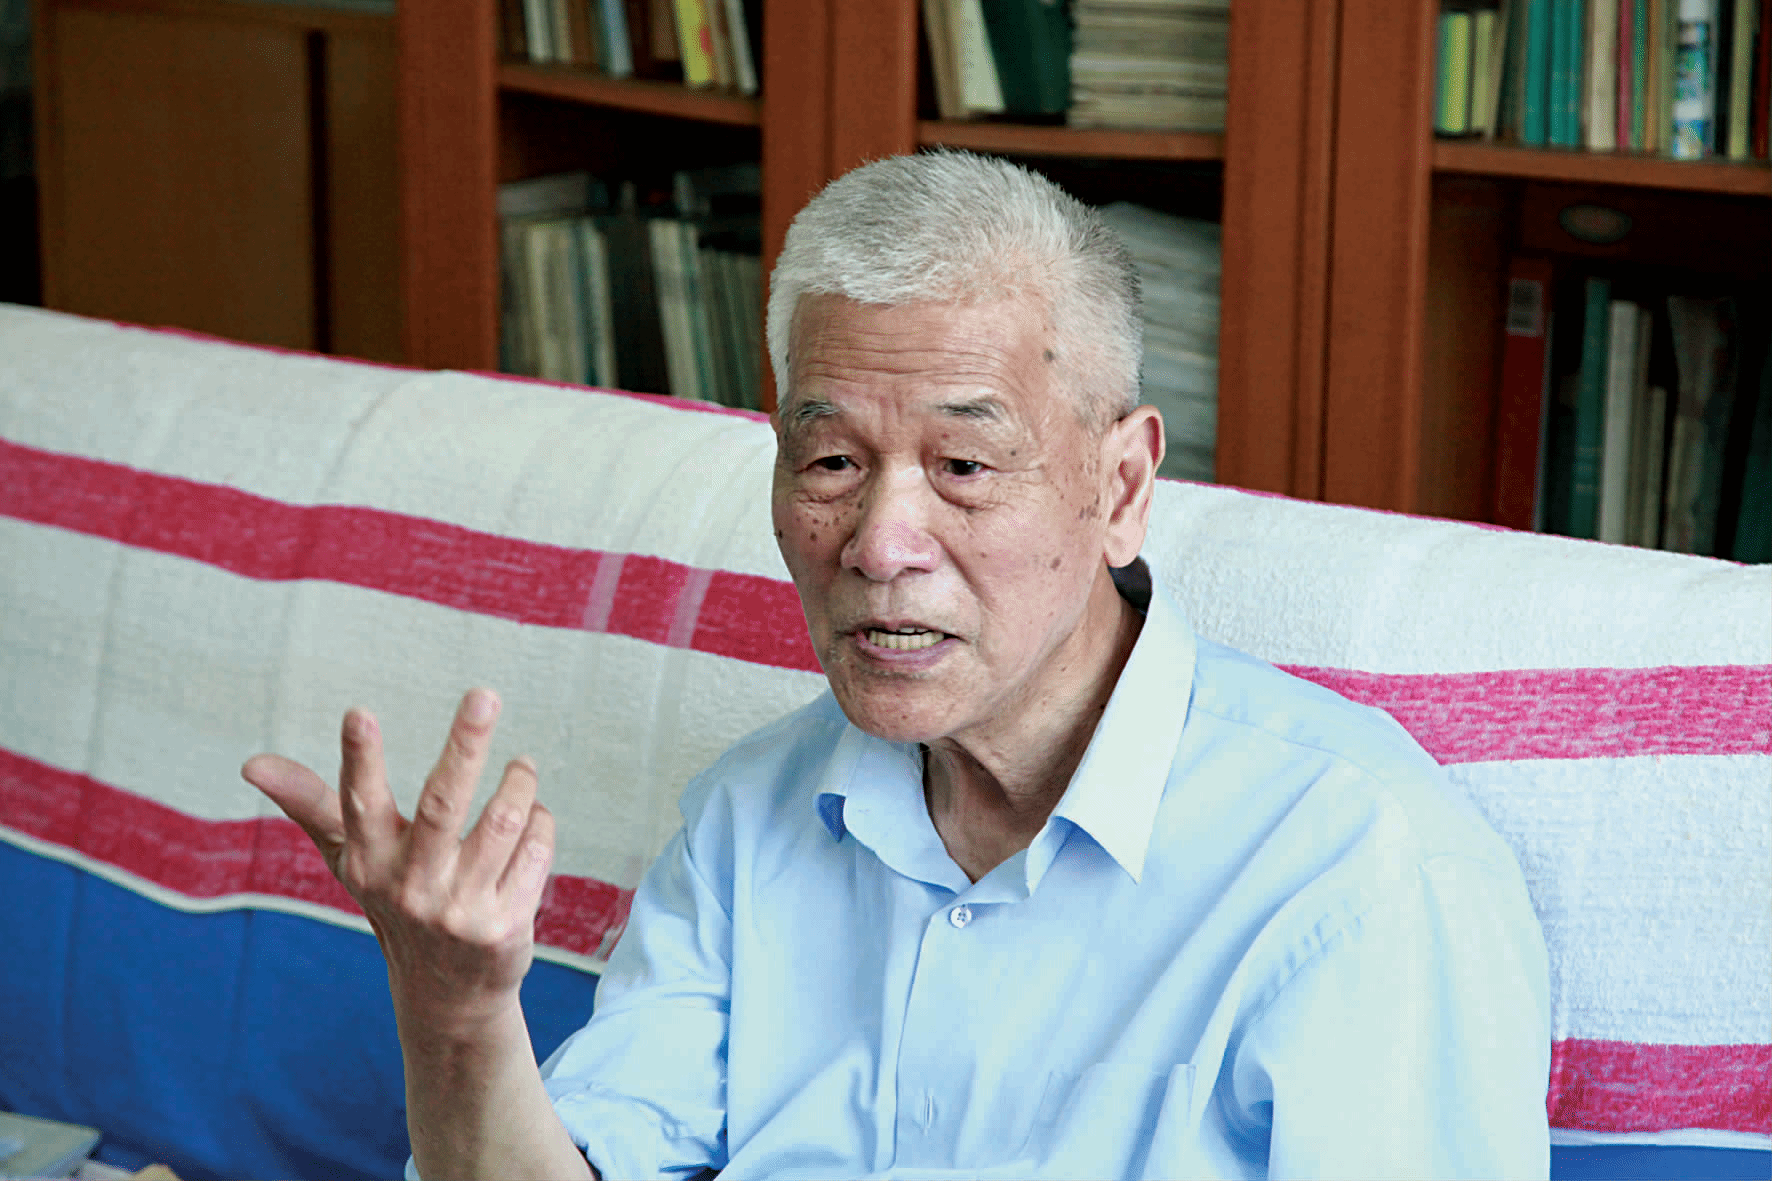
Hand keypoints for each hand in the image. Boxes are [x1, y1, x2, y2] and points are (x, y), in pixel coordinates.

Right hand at [242, 688, 554, 1033]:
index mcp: (368, 861)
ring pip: (502, 820)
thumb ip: (309, 804)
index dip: (360, 759)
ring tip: (521, 766)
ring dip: (518, 782)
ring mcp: (459, 909)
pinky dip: (539, 822)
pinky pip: (534, 849)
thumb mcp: (350, 857)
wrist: (444, 992)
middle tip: (484, 694)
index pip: (358, 804)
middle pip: (443, 804)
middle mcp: (411, 886)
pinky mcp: (504, 926)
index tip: (358, 712)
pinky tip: (532, 818)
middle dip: (465, 745)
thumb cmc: (394, 900)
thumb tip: (251, 763)